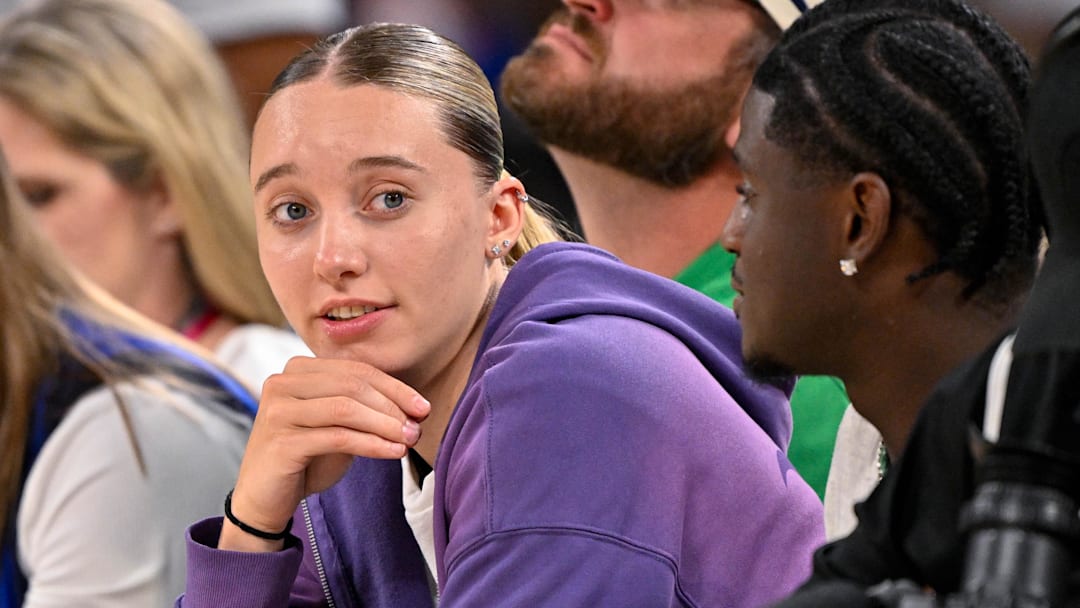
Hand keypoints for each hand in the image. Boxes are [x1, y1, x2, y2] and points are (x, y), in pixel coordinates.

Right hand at [219, 356, 429, 551]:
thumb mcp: (340, 426)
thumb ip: (367, 409)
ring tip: (410, 439)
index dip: (395, 387)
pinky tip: (393, 452)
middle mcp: (282, 383)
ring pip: (346, 408)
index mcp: (297, 370)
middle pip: (352, 385)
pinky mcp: (280, 441)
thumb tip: (416, 407)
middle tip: (419, 426)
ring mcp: (277, 410)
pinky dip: (372, 444)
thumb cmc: (307, 459)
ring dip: (385, 424)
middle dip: (392, 406)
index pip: (356, 370)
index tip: (423, 407)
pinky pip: (338, 437)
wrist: (265, 499)